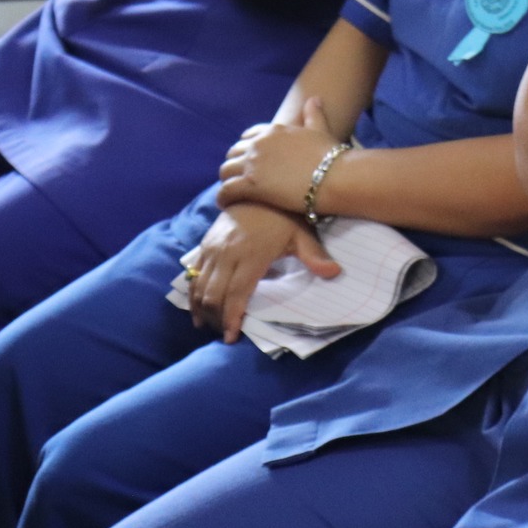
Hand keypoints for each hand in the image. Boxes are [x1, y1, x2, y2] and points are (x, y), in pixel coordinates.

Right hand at [185, 201, 340, 341]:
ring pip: (199, 287)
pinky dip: (193, 295)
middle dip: (216, 320)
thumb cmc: (283, 215)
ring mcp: (212, 248)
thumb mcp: (302, 234)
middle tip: (224, 335)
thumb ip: (315, 256)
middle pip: (213, 296)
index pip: (235, 294)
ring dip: (202, 311)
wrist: (257, 188)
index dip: (231, 319)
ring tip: (211, 327)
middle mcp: (226, 253)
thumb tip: (334, 272)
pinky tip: (198, 311)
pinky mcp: (204, 244)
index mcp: (250, 254)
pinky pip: (193, 274)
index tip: (232, 338)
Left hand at [216, 97, 347, 215]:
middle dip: (233, 165)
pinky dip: (223, 198)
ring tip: (231, 193)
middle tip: (238, 179)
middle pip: (233, 153)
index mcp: (273, 131)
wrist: (334, 177)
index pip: (248, 137)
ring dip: (226, 181)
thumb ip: (314, 114)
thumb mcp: (321, 130)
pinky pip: (226, 190)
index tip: (247, 161)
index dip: (245, 149)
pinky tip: (226, 205)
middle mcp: (259, 144)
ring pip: (225, 171)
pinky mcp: (250, 185)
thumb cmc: (331, 155)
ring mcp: (253, 164)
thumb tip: (314, 99)